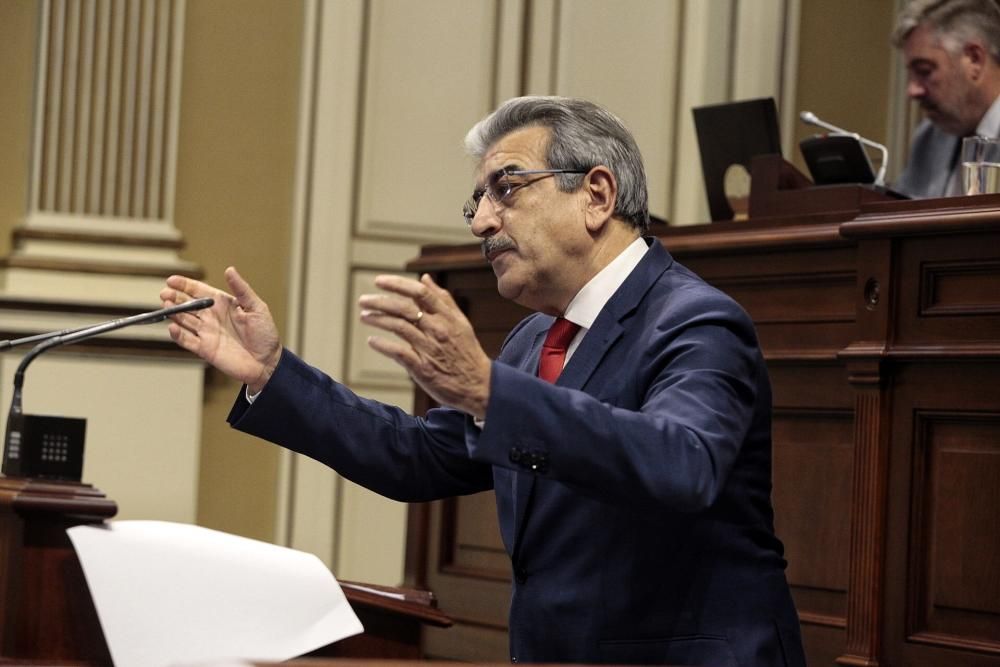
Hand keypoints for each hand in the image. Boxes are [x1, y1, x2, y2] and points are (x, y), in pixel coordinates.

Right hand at [160, 267, 281, 392]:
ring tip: (166, 306)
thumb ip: (242, 289)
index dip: (185, 285)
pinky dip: (178, 334)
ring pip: (183, 320)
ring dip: (173, 313)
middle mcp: (211, 317)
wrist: (267, 362)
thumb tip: (230, 270)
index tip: (171, 280)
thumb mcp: (256, 307)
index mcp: (222, 304)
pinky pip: (186, 340)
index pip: (199, 291)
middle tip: (164, 293)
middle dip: (174, 298)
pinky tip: (172, 327)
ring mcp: (207, 333)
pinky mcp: (205, 349)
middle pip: (187, 305)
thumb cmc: (265, 334)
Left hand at [359, 274, 491, 418]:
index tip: (379, 280)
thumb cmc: (468, 353)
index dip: (397, 284)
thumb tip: (425, 278)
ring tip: (364, 316)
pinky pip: (399, 353)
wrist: (480, 386)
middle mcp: (438, 330)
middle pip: (404, 308)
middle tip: (363, 300)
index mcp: (447, 317)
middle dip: (380, 301)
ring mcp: (430, 349)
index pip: (419, 293)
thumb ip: (442, 299)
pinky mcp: (423, 369)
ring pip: (399, 327)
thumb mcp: (460, 322)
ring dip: (378, 319)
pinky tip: (372, 340)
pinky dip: (383, 345)